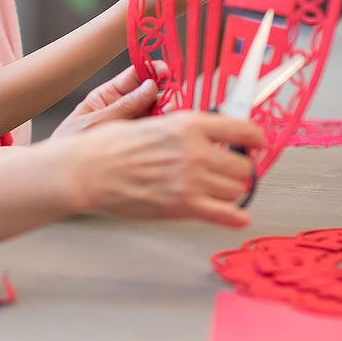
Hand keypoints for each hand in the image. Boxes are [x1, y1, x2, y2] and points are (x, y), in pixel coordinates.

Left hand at [50, 66, 158, 137]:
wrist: (62, 174)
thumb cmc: (71, 144)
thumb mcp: (95, 122)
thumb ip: (123, 106)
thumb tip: (151, 86)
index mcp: (108, 95)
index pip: (134, 75)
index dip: (152, 70)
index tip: (165, 72)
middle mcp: (124, 107)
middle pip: (152, 94)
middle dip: (164, 93)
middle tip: (168, 101)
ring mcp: (133, 125)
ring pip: (158, 112)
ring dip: (167, 112)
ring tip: (168, 117)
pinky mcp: (139, 141)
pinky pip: (156, 131)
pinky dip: (165, 128)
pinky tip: (167, 129)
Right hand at [58, 110, 264, 227]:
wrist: (88, 171)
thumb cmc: (110, 146)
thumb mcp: (152, 122)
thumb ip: (183, 129)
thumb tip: (205, 134)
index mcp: (190, 124)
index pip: (245, 130)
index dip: (254, 139)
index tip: (254, 145)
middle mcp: (197, 150)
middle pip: (243, 166)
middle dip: (237, 170)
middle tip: (226, 173)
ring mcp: (192, 179)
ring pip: (236, 190)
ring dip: (229, 192)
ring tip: (216, 191)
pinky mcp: (183, 205)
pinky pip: (225, 214)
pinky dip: (235, 218)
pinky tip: (238, 218)